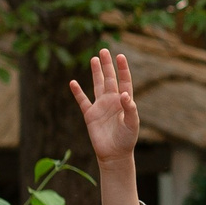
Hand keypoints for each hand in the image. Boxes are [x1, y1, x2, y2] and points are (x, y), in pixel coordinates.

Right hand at [70, 49, 139, 163]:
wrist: (114, 154)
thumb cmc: (127, 139)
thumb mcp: (132, 124)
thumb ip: (130, 109)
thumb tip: (125, 94)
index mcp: (124, 101)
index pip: (124, 81)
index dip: (122, 69)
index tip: (120, 56)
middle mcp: (112, 101)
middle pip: (109, 79)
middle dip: (107, 65)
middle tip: (104, 50)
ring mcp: (100, 107)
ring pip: (97, 85)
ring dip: (95, 72)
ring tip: (94, 59)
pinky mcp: (90, 115)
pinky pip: (82, 101)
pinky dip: (77, 92)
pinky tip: (73, 82)